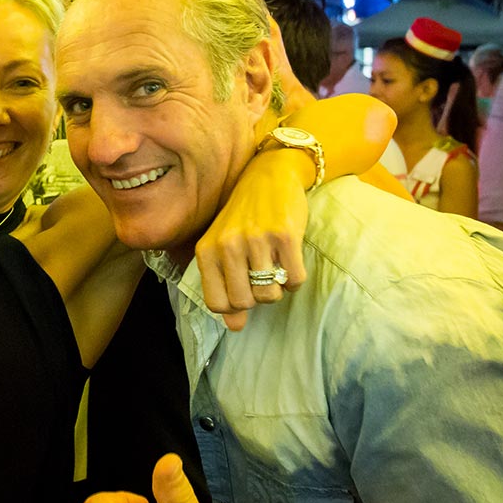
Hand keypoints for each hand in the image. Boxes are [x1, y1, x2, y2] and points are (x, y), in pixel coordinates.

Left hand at [194, 148, 310, 331]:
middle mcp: (228, 245)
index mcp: (207, 251)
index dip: (234, 305)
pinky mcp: (286, 236)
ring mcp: (257, 240)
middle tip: (262, 276)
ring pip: (270, 295)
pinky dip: (296, 278)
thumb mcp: (224, 248)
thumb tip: (235, 327)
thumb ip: (225, 287)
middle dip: (258, 297)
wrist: (269, 175)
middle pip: (246, 302)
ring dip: (278, 289)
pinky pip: (295, 280)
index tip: (243, 290)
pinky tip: (290, 260)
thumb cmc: (243, 217)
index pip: (217, 304)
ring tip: (276, 268)